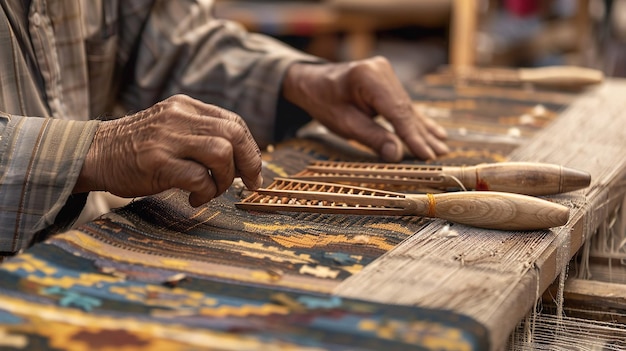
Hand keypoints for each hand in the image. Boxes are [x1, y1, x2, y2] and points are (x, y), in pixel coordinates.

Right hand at [74, 94, 262, 206]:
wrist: (93, 154)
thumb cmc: (138, 148)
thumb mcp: (171, 128)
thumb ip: (201, 135)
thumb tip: (242, 161)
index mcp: (186, 107)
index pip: (234, 122)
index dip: (250, 149)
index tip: (253, 171)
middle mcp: (179, 117)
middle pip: (234, 135)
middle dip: (248, 163)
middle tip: (248, 183)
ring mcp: (167, 138)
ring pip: (221, 153)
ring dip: (225, 179)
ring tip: (212, 190)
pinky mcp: (157, 161)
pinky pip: (198, 177)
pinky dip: (205, 191)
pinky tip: (195, 198)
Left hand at [283, 56, 448, 161]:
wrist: (310, 82)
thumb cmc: (323, 101)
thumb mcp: (344, 123)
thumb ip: (371, 136)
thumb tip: (397, 153)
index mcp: (368, 76)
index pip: (396, 111)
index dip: (412, 136)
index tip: (426, 154)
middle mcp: (381, 70)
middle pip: (405, 109)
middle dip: (422, 135)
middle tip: (440, 155)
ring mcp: (385, 73)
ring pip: (407, 108)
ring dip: (423, 130)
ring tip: (442, 147)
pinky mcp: (387, 79)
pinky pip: (402, 104)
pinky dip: (415, 120)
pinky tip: (435, 131)